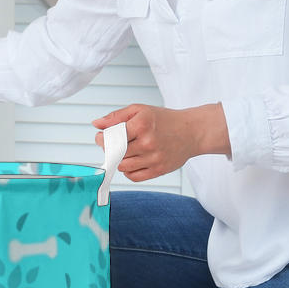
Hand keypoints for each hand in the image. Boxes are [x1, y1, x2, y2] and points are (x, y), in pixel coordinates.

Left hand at [92, 103, 229, 181]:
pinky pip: (134, 177)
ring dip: (120, 160)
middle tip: (115, 144)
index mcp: (141, 125)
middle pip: (115, 153)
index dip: (102, 139)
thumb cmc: (164, 120)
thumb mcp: (140, 110)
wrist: (192, 131)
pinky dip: (129, 171)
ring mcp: (154, 158)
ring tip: (126, 152)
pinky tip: (134, 161)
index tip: (102, 137)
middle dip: (110, 149)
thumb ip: (116, 116)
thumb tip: (97, 124)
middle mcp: (148, 142)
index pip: (111, 137)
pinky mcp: (159, 170)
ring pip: (123, 166)